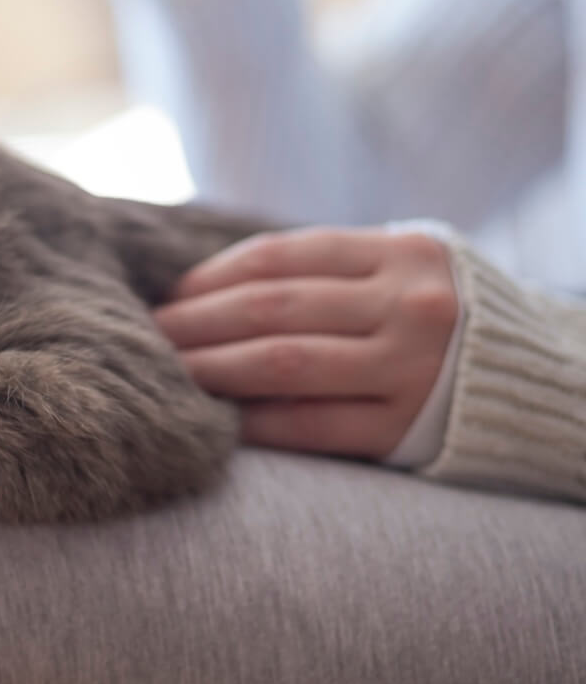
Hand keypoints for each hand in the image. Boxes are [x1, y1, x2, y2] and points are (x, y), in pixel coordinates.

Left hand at [153, 228, 459, 458]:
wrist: (535, 388)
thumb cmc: (436, 325)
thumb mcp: (401, 273)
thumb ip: (327, 271)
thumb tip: (204, 288)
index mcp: (402, 252)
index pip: (281, 257)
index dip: (211, 278)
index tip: (167, 296)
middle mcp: (410, 305)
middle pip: (271, 308)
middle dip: (195, 323)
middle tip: (147, 336)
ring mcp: (410, 369)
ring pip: (282, 363)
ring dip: (210, 368)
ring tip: (168, 373)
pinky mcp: (404, 430)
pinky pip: (309, 424)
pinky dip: (254, 419)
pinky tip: (217, 417)